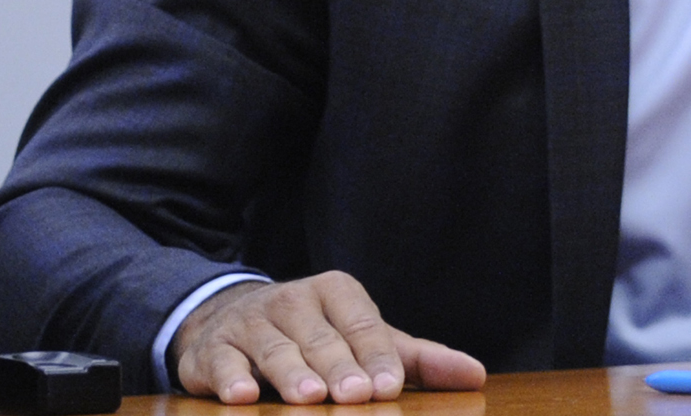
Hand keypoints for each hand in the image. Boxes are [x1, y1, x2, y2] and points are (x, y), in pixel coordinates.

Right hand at [171, 271, 487, 404]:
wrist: (233, 320)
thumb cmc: (318, 335)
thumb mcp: (367, 340)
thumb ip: (418, 359)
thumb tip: (476, 375)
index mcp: (337, 291)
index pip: (363, 324)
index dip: (376, 356)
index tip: (388, 388)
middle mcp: (293, 300)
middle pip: (321, 339)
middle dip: (339, 368)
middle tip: (355, 396)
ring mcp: (252, 322)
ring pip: (275, 349)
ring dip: (292, 374)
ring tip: (310, 398)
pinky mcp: (214, 349)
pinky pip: (223, 362)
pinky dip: (231, 378)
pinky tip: (241, 396)